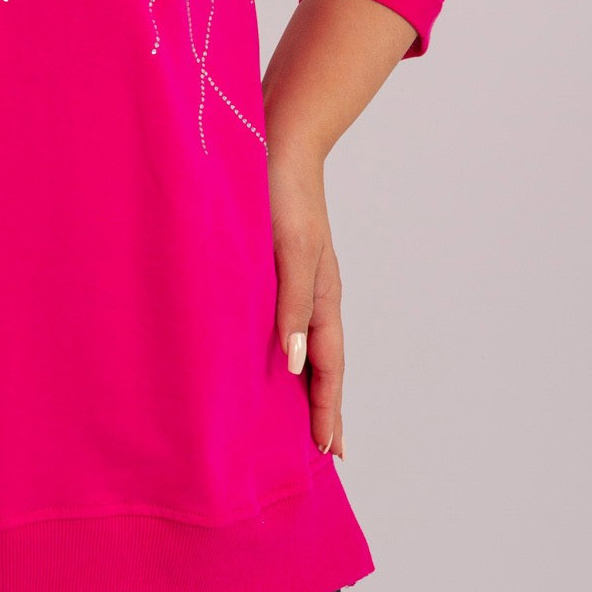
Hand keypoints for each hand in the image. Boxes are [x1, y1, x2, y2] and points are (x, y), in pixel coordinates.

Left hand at [268, 150, 345, 459]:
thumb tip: (292, 367)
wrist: (276, 138)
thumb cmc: (282, 193)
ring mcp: (296, 279)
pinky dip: (280, 346)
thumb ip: (291, 307)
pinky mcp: (275, 263)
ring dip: (301, 381)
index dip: (326, 410)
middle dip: (321, 407)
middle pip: (320, 363)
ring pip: (302, 343)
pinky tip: (263, 354)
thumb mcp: (289, 252)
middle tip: (321, 452)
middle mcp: (313, 294)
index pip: (327, 368)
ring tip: (293, 416)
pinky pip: (281, 318)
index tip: (328, 454)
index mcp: (322, 297)